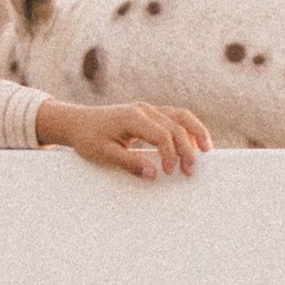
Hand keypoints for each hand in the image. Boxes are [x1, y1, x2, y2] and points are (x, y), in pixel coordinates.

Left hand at [35, 99, 211, 179]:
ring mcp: (148, 109)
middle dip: (186, 148)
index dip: (170, 154)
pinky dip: (187, 129)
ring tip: (207, 150)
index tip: (170, 173)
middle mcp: (144, 109)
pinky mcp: (149, 113)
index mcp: (133, 117)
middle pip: (175, 125)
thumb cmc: (88, 139)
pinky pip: (174, 117)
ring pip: (180, 116)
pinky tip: (194, 143)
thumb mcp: (104, 154)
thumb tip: (154, 175)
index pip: (162, 134)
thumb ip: (129, 163)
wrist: (77, 122)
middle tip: (191, 171)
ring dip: (195, 132)